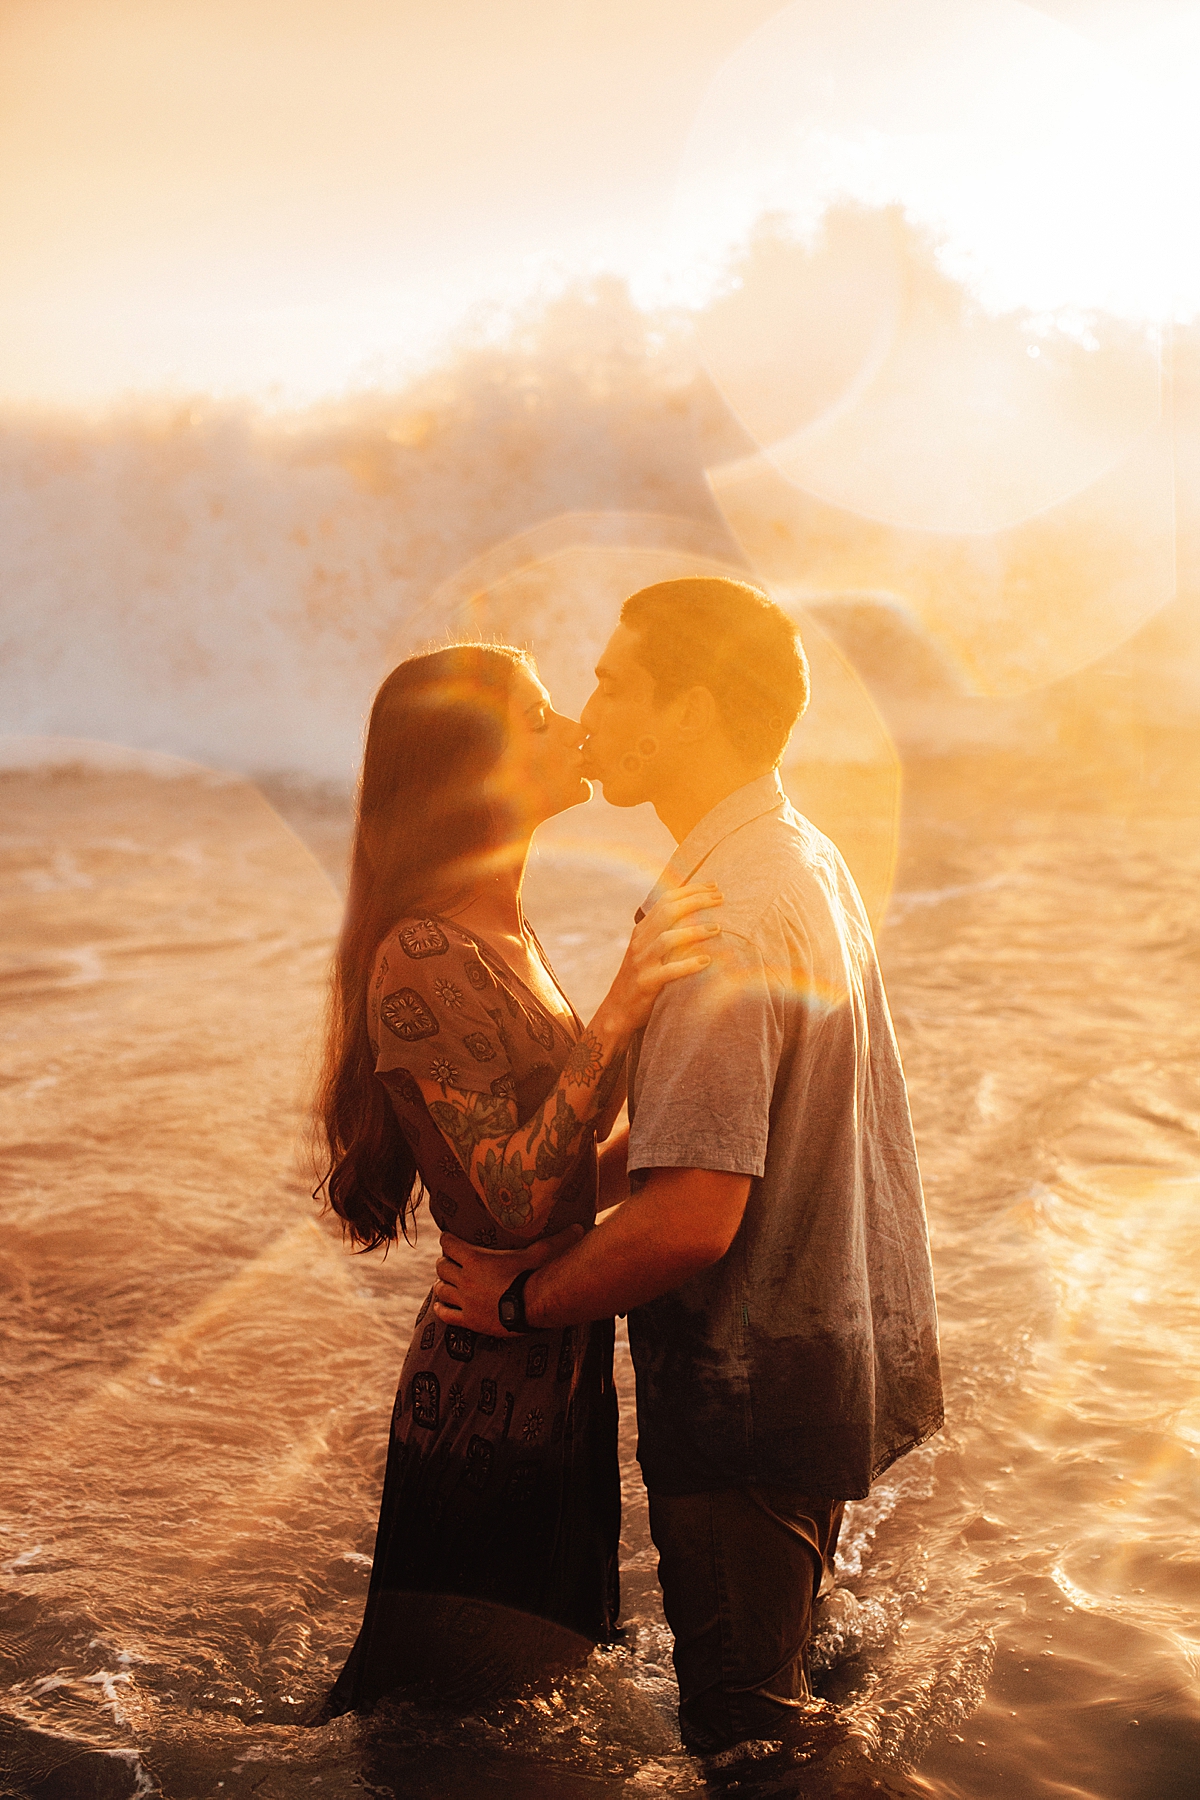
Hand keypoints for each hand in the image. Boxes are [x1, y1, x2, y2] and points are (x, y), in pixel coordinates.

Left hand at [432, 1223, 583, 1332]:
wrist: (530, 1308)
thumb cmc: (535, 1276)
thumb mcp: (543, 1252)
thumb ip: (557, 1239)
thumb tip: (580, 1227)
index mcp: (475, 1258)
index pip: (448, 1243)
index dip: (447, 1240)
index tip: (450, 1239)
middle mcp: (465, 1278)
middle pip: (441, 1267)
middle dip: (445, 1263)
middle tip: (452, 1263)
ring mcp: (465, 1301)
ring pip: (440, 1290)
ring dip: (442, 1285)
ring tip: (446, 1283)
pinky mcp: (469, 1320)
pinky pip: (446, 1314)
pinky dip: (442, 1309)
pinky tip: (442, 1307)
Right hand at [603, 881, 721, 1035]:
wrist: (618, 1009)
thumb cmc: (643, 977)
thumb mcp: (649, 950)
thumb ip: (665, 932)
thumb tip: (698, 916)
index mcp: (642, 930)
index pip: (666, 900)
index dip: (691, 891)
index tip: (714, 886)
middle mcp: (640, 942)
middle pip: (668, 912)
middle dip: (696, 902)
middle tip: (720, 899)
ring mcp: (641, 962)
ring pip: (667, 939)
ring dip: (694, 932)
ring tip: (717, 929)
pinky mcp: (646, 983)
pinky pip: (668, 971)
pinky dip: (688, 965)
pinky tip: (707, 962)